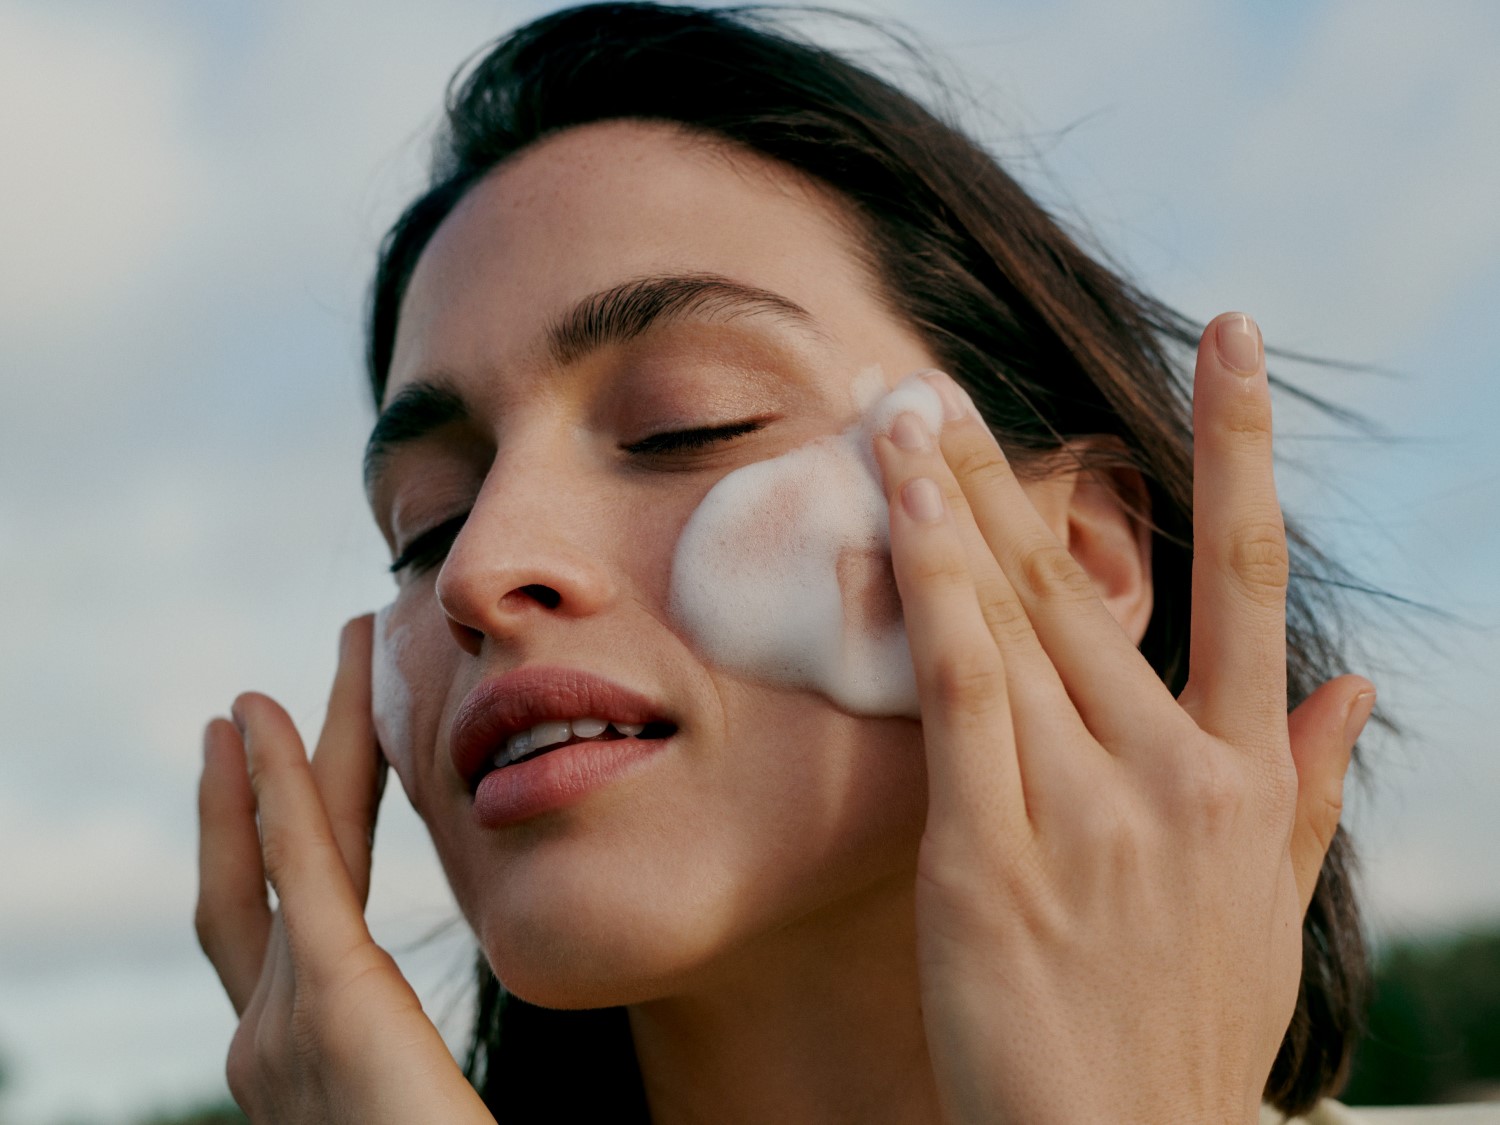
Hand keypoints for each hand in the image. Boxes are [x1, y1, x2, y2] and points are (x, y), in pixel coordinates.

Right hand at [195, 616, 492, 1123]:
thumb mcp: (414, 1108)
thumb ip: (405, 1062)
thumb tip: (441, 1034)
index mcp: (300, 1058)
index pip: (284, 916)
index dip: (270, 834)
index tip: (279, 760)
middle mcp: (267, 1035)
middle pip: (267, 874)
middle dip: (265, 782)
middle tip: (269, 694)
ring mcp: (283, 1020)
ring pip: (283, 854)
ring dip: (280, 760)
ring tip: (274, 686)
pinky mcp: (330, 1000)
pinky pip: (296, 870)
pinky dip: (273, 790)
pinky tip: (264, 721)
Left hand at [875, 314, 1373, 1124]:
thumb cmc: (1187, 1029)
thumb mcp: (1271, 911)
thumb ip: (1308, 793)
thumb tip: (1355, 692)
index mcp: (1245, 777)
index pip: (1252, 579)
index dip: (1239, 447)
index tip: (1224, 340)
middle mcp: (1173, 775)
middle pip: (1088, 583)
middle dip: (1015, 472)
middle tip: (943, 384)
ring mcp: (1084, 812)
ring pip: (1017, 620)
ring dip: (957, 506)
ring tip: (902, 413)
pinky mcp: (990, 859)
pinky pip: (962, 697)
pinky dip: (932, 596)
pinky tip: (900, 515)